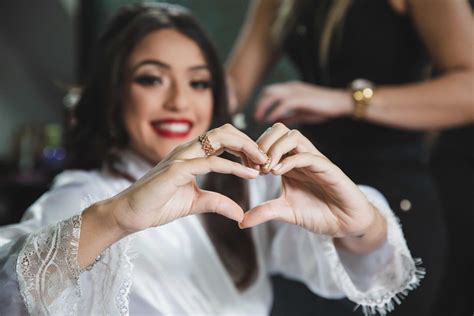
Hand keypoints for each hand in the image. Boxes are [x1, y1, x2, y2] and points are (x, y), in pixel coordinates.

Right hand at [109, 124, 267, 233]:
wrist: (130, 214)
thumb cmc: (157, 205)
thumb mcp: (195, 203)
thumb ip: (217, 203)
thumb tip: (239, 213)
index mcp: (190, 155)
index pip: (222, 139)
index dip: (244, 146)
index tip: (260, 162)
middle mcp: (186, 150)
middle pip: (224, 132)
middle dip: (248, 141)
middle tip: (266, 158)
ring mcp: (180, 157)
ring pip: (218, 139)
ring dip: (244, 148)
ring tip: (261, 162)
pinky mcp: (176, 170)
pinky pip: (210, 162)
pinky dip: (233, 166)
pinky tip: (248, 174)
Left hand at [240, 123, 381, 239]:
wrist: (347, 224)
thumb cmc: (319, 213)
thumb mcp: (286, 212)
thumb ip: (265, 212)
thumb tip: (241, 222)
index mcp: (289, 162)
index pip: (269, 139)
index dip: (253, 150)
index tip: (244, 167)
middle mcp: (301, 156)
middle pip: (279, 129)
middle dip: (262, 143)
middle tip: (254, 165)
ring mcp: (315, 160)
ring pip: (293, 135)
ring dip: (275, 148)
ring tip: (266, 169)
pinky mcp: (328, 169)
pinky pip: (308, 155)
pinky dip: (290, 161)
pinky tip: (277, 173)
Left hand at [254, 81, 351, 124]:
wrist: (341, 102)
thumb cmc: (323, 108)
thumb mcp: (302, 112)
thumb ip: (289, 116)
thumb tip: (277, 121)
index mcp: (291, 89)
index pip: (269, 92)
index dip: (261, 103)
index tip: (257, 116)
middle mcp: (291, 88)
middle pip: (267, 92)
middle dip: (259, 105)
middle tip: (254, 119)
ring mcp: (296, 91)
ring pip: (272, 96)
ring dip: (263, 108)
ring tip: (259, 120)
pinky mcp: (302, 98)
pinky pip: (284, 103)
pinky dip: (275, 111)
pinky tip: (271, 121)